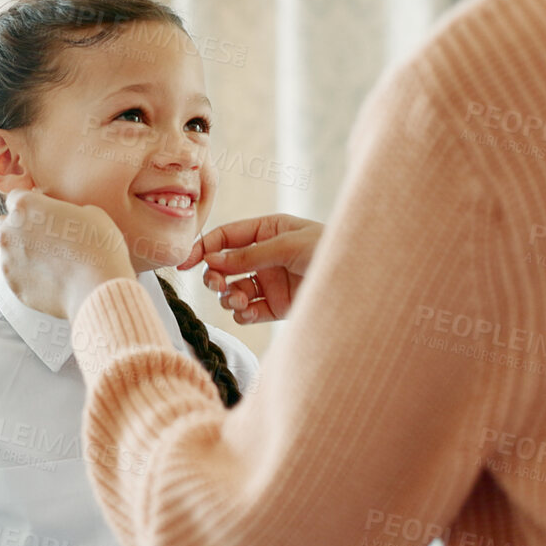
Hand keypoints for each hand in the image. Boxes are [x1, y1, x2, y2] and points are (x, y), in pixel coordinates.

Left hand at [0, 188, 136, 319]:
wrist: (98, 287)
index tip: (44, 214)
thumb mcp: (90, 212)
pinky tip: (50, 278)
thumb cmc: (98, 246)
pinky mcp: (13, 284)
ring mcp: (8, 260)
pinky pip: (16, 275)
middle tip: (44, 237)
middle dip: (18, 228)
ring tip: (51, 261)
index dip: (31, 205)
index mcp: (25, 206)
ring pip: (8, 251)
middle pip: (4, 224)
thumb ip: (64, 210)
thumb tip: (61, 217)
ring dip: (23, 252)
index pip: (15, 197)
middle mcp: (9, 231)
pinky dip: (28, 275)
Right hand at [176, 214, 322, 323]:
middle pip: (223, 266)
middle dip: (214, 275)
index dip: (203, 248)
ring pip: (232, 291)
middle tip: (217, 284)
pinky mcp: (277, 307)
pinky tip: (249, 311)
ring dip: (228, 296)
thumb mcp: (288, 245)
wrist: (361, 281)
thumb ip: (249, 256)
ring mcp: (269, 282)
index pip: (226, 237)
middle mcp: (264, 257)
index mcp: (267, 231)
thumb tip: (212, 261)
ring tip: (239, 299)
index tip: (184, 262)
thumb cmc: (329, 249)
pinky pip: (248, 311)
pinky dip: (243, 313)